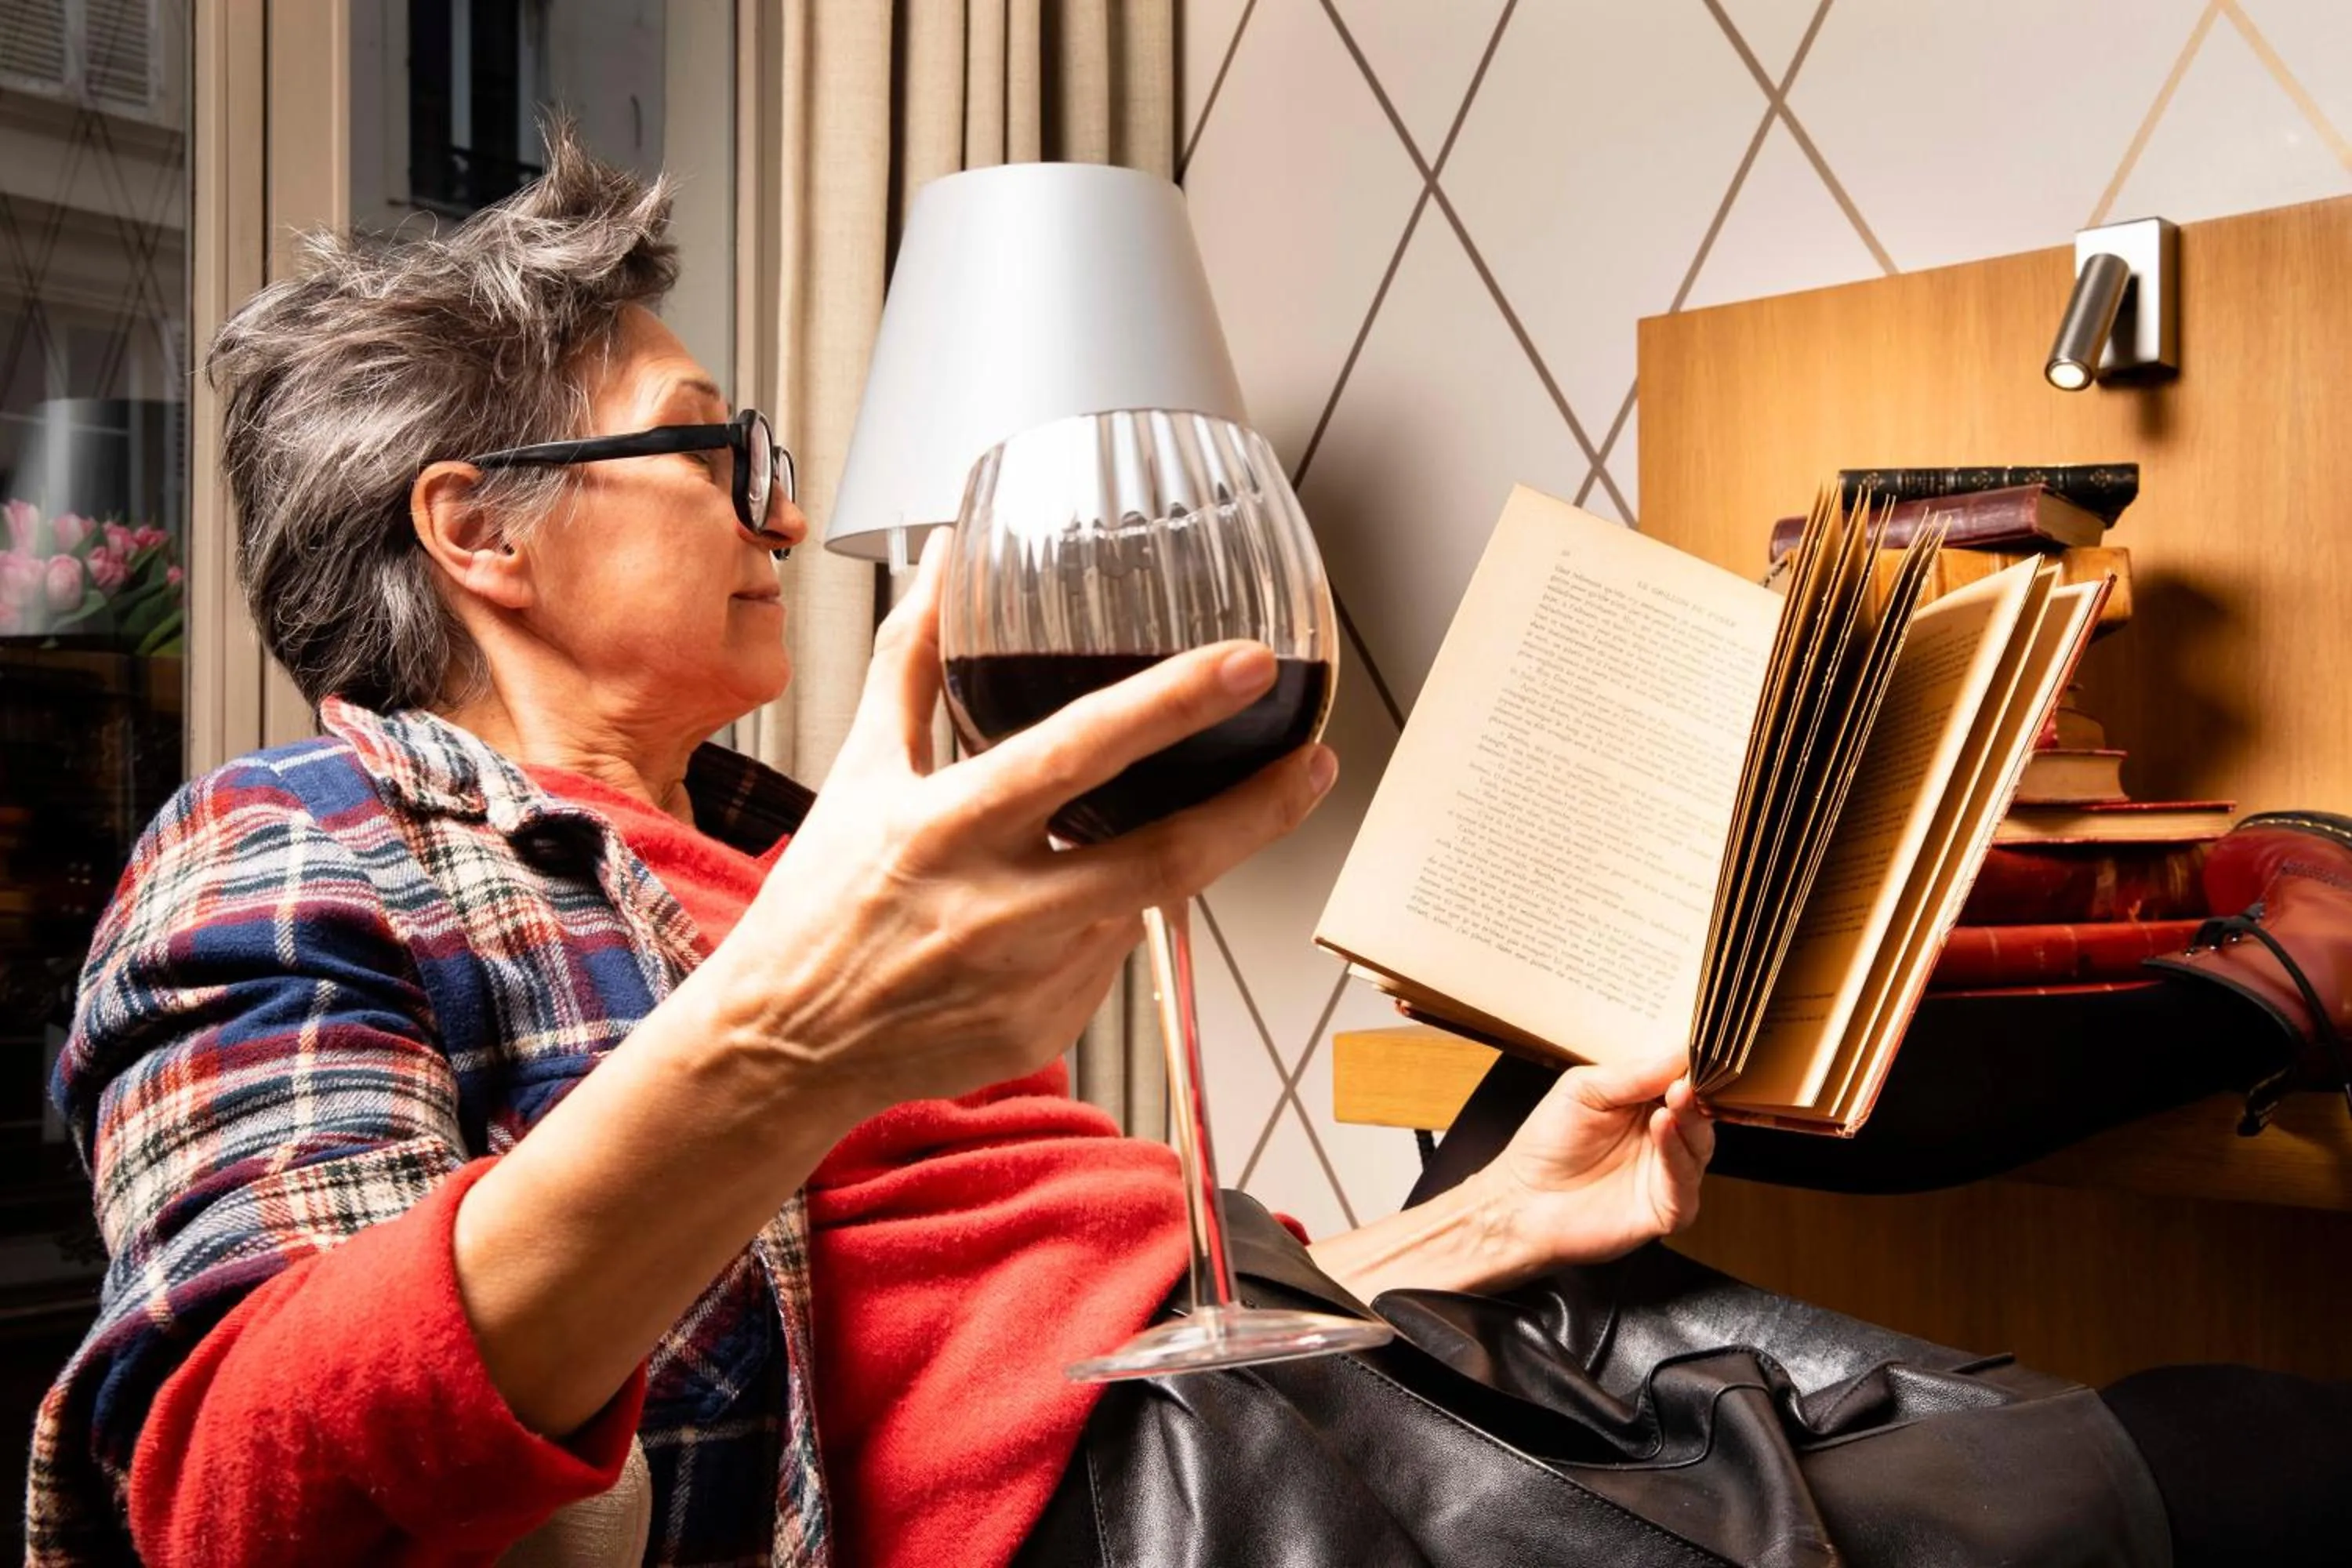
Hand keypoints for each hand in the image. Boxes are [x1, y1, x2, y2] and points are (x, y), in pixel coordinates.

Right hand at [696, 529, 1337, 1115]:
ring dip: (1174, 857)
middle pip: (1167, 857)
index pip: (1081, 751)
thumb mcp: (859, 769)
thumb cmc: (821, 902)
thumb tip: (946, 556)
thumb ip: (913, 659)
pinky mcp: (1052, 1028)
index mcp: (951, 826)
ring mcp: (1034, 978)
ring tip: (1170, 824)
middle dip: (1257, 807)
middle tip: (1314, 758)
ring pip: (1146, 903)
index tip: (1246, 662)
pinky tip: (1061, 909)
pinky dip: (1106, 918)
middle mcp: (1001, 907)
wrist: (785, 1046)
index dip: (1173, 703)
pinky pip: (1111, 956)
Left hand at [1474, 1052, 1713, 1280]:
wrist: (1522, 1200)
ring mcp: (1667, 1173)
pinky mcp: (1667, 1209)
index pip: (1683, 1080)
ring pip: (1699, 1145)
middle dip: (1697, 1091)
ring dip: (1690, 1118)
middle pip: (1699, 1113)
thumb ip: (1632, 1075)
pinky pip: (1684, 1182)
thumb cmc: (1547, 1142)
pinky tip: (1663, 1127)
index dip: (1691, 1065)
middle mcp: (1664, 1138)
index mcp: (1647, 1104)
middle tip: (1689, 1075)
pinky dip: (1678, 1155)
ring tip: (1677, 1095)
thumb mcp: (1584, 1090)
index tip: (1698, 1047)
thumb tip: (1678, 1053)